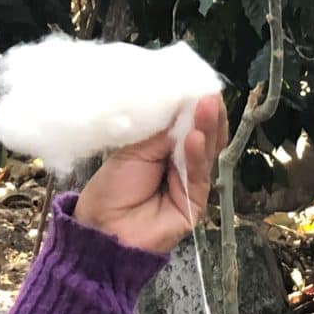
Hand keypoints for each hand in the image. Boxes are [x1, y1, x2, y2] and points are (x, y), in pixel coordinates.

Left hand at [75, 94, 229, 254]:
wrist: (103, 230)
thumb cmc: (112, 189)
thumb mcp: (133, 149)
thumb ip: (159, 129)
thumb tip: (183, 102)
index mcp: (164, 148)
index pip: (187, 123)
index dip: (194, 105)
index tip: (199, 84)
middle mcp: (181, 164)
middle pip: (202, 136)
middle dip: (206, 114)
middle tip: (209, 93)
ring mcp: (190, 184)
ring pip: (205, 153)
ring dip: (206, 129)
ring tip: (208, 106)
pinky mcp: (195, 204)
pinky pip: (199, 176)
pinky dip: (197, 156)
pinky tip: (195, 138)